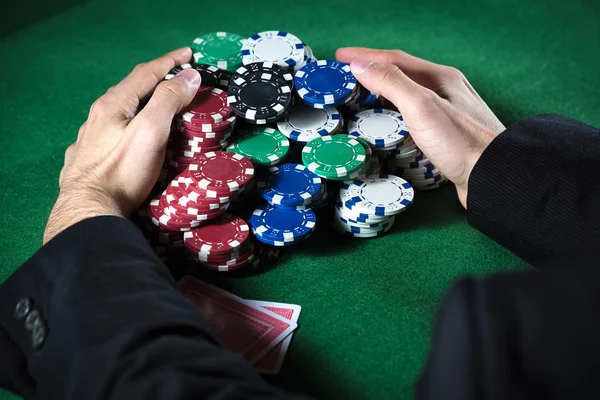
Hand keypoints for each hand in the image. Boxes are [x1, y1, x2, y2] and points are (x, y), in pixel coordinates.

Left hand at [44, 47, 200, 243]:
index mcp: (114, 104)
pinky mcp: (88, 157)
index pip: (146, 72)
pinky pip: (111, 130)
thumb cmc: (123, 171)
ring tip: (156, 103)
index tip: (189, 53)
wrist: (89, 210)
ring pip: (119, 110)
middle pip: (131, 88)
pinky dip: (128, 122)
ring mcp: (90, 137)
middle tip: (177, 76)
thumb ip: (168, 100)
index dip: (170, 61)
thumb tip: (189, 76)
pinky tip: (128, 132)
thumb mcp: (151, 131)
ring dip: (140, 101)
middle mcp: (98, 116)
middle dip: (156, 79)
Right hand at [336, 47, 504, 207]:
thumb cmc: (462, 143)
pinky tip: (389, 125)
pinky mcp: (446, 136)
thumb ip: (391, 83)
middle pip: (402, 75)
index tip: (341, 56)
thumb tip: (361, 65)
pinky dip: (394, 115)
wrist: (494, 177)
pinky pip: (413, 117)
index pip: (395, 60)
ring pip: (408, 97)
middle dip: (373, 73)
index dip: (365, 57)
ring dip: (383, 93)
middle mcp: (445, 92)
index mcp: (440, 78)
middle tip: (347, 76)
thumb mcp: (422, 107)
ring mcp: (447, 114)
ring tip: (362, 97)